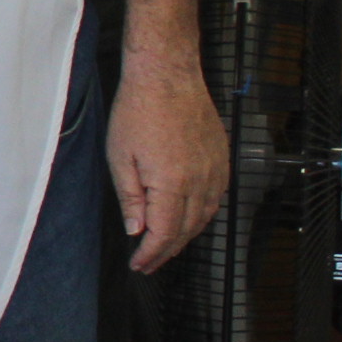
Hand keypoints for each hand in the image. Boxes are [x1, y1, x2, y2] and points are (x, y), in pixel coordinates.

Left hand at [109, 50, 227, 274]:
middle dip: (166, 251)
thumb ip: (131, 198)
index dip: (151, 255)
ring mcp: (215, 171)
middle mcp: (200, 182)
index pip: (164, 234)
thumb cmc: (138, 111)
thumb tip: (137, 230)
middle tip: (148, 262)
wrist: (167, 76)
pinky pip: (216, 198)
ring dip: (185, 236)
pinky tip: (189, 217)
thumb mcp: (120, 157)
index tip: (138, 265)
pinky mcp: (221, 159)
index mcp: (172, 185)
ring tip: (166, 246)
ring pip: (204, 217)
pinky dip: (202, 215)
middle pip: (186, 230)